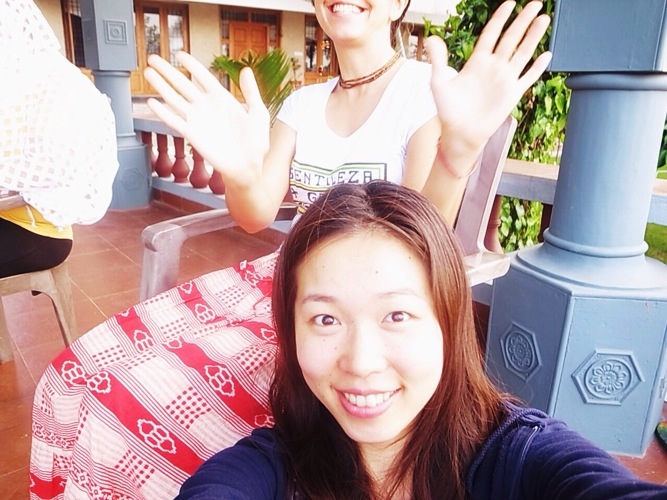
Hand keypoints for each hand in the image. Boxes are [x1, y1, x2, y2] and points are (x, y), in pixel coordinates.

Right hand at [144, 52, 269, 186]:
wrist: (247, 167)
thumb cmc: (255, 143)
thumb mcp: (258, 113)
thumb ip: (251, 92)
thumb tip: (246, 70)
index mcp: (222, 99)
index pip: (203, 77)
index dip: (192, 65)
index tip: (179, 54)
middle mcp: (206, 107)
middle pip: (183, 84)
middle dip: (168, 71)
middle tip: (153, 58)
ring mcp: (197, 120)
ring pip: (175, 99)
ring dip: (161, 86)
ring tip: (148, 72)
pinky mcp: (192, 135)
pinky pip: (174, 120)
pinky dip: (163, 112)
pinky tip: (152, 103)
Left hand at [426, 0, 551, 176]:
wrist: (460, 133)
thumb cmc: (448, 111)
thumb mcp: (439, 82)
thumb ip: (438, 59)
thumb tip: (432, 38)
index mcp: (477, 61)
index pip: (491, 34)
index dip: (500, 18)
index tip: (510, 3)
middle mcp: (493, 67)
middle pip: (511, 38)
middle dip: (523, 20)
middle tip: (535, 4)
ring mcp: (504, 79)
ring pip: (523, 52)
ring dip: (534, 36)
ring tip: (544, 19)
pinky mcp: (512, 93)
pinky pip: (528, 77)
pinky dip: (538, 67)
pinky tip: (547, 54)